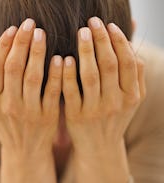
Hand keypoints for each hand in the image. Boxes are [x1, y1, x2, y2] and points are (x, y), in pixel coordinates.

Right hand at [0, 19, 60, 182]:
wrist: (24, 151)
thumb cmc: (3, 122)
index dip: (2, 45)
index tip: (12, 28)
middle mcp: (7, 106)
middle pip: (13, 68)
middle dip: (21, 43)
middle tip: (29, 23)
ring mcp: (28, 112)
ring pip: (32, 77)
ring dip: (37, 53)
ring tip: (41, 33)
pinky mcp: (47, 116)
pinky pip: (52, 91)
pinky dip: (56, 74)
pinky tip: (60, 57)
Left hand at [62, 17, 145, 182]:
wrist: (99, 146)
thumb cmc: (114, 116)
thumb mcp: (131, 98)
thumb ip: (134, 72)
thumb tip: (133, 40)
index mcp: (132, 96)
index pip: (128, 62)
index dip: (119, 41)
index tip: (108, 25)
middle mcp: (116, 103)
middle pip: (109, 65)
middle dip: (101, 40)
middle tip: (91, 22)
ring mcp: (95, 110)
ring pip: (90, 76)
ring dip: (86, 52)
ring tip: (81, 32)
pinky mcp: (76, 116)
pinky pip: (71, 91)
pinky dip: (68, 74)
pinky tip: (64, 58)